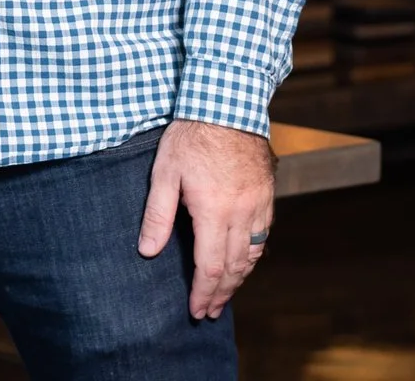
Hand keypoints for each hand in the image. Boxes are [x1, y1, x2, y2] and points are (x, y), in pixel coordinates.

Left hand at [136, 119, 275, 318]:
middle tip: (209, 312)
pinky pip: (263, 235)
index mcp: (214, 211)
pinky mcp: (267, 195)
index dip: (203, 292)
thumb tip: (147, 251)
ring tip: (225, 295)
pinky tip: (244, 261)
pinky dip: (252, 255)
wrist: (228, 102)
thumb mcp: (165, 172)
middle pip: (234, 267)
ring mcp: (258, 205)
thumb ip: (157, 214)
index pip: (210, 266)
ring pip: (252, 254)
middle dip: (221, 293)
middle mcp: (241, 213)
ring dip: (239, 279)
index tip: (196, 310)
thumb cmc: (192, 136)